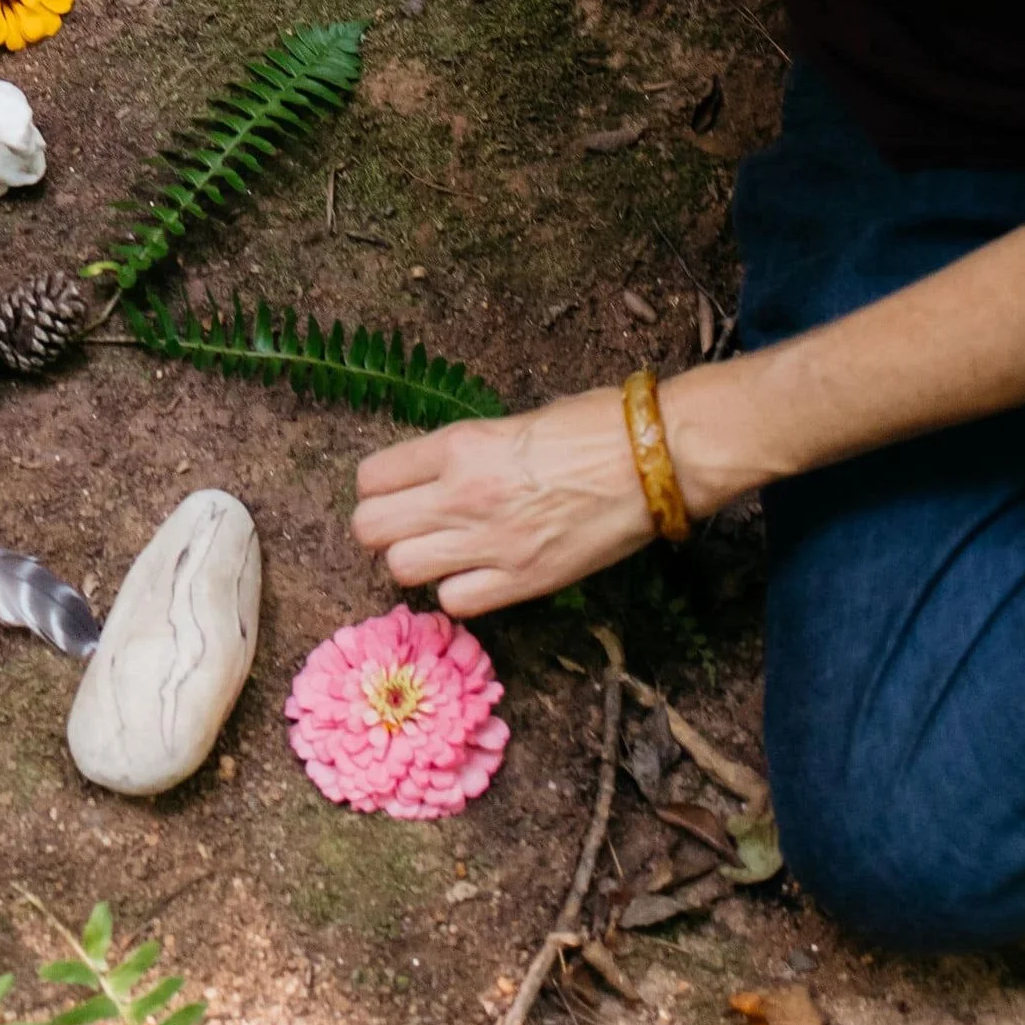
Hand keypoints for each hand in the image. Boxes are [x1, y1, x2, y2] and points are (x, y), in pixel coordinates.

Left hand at [352, 388, 654, 616]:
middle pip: (369, 528)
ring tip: (441, 553)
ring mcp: (490, 543)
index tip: (395, 490)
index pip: (372, 478)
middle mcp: (461, 495)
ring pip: (401, 569)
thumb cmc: (593, 425)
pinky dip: (457, 594)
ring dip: (415, 562)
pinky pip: (455, 603)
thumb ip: (467, 451)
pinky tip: (476, 577)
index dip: (378, 487)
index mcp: (458, 445)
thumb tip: (441, 470)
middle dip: (380, 529)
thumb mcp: (513, 421)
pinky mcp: (523, 581)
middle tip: (407, 526)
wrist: (654, 459)